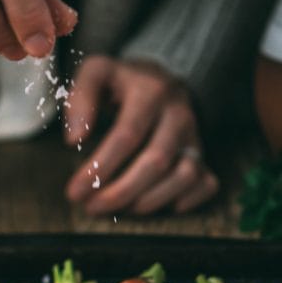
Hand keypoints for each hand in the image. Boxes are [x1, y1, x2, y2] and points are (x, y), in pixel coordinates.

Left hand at [63, 56, 218, 214]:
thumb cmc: (121, 82)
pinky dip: (186, 201)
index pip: (127, 135)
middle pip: (157, 161)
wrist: (160, 78)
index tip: (76, 191)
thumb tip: (75, 140)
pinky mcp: (202, 153)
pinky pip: (206, 183)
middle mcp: (178, 114)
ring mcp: (194, 136)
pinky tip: (156, 206)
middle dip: (121, 191)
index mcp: (151, 91)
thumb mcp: (96, 73)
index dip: (100, 167)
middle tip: (92, 207)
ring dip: (150, 200)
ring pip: (186, 175)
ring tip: (119, 209)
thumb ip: (80, 99)